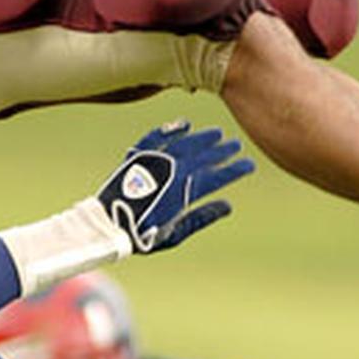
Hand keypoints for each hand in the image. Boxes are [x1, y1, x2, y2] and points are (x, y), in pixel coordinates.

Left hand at [97, 120, 254, 253]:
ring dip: (202, 138)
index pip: (216, 177)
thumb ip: (202, 217)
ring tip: (217, 134)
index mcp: (183, 192)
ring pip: (184, 144)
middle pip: (203, 157)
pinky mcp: (137, 156)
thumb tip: (227, 206)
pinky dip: (170, 130)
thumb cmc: (142, 234)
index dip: (234, 170)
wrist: (109, 224)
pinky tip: (184, 124)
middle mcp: (171, 172)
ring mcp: (154, 162)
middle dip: (222, 151)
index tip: (249, 165)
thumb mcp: (176, 232)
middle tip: (237, 145)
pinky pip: (155, 138)